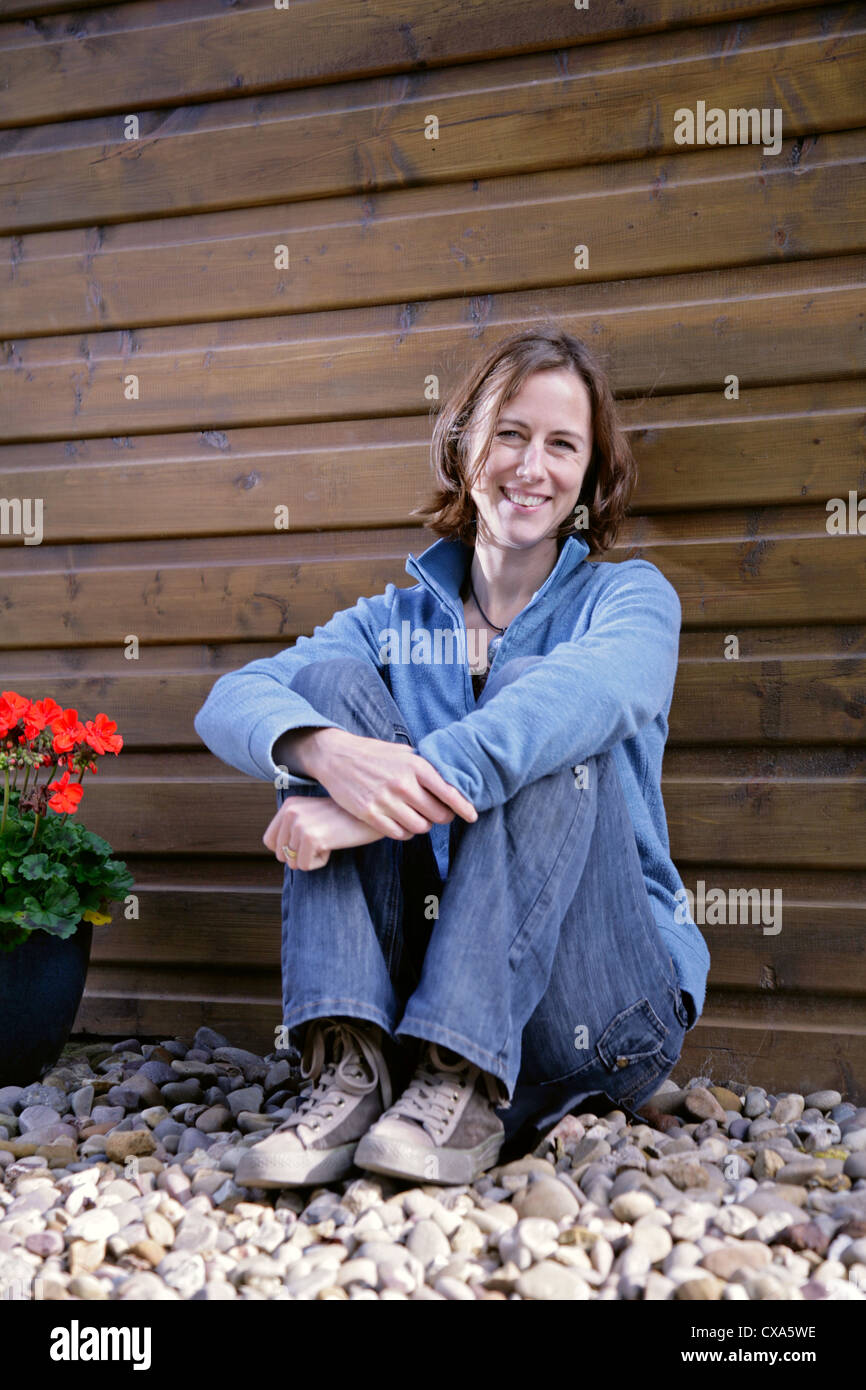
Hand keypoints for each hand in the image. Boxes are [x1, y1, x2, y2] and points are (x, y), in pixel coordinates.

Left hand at [263, 794, 386, 871]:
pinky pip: (305, 866)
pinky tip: (333, 845)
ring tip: (329, 840)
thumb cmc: (345, 819)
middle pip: (281, 855)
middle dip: (301, 855)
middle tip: (323, 839)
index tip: (308, 842)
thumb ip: (293, 827)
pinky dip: (321, 862)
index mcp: (289, 805)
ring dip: (313, 858)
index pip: (269, 841)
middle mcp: (290, 812)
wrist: (370, 815)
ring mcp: (300, 825)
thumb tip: (280, 854)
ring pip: (293, 863)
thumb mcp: (314, 815)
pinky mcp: (311, 838)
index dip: (287, 850)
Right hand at [304, 727, 477, 838]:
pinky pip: (399, 834)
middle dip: (442, 817)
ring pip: (420, 827)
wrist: (336, 756)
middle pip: (437, 815)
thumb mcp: (403, 751)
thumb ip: (425, 764)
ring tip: (419, 817)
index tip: (472, 816)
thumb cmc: (374, 754)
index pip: (449, 792)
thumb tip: (451, 776)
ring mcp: (386, 800)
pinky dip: (405, 832)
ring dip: (423, 826)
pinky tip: (403, 823)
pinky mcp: (370, 814)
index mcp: (415, 765)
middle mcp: (403, 784)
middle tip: (439, 814)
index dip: (464, 807)